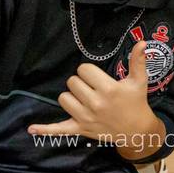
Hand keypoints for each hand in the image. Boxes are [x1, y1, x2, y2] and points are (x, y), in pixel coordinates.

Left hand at [28, 40, 153, 140]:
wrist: (137, 130)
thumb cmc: (136, 102)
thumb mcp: (139, 81)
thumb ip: (138, 61)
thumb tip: (142, 42)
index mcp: (108, 89)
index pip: (84, 70)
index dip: (89, 71)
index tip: (98, 77)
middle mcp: (94, 103)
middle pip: (72, 82)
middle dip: (81, 82)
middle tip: (94, 88)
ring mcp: (85, 117)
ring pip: (64, 98)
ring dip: (72, 96)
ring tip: (85, 99)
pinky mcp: (79, 129)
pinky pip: (58, 130)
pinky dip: (45, 129)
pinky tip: (32, 128)